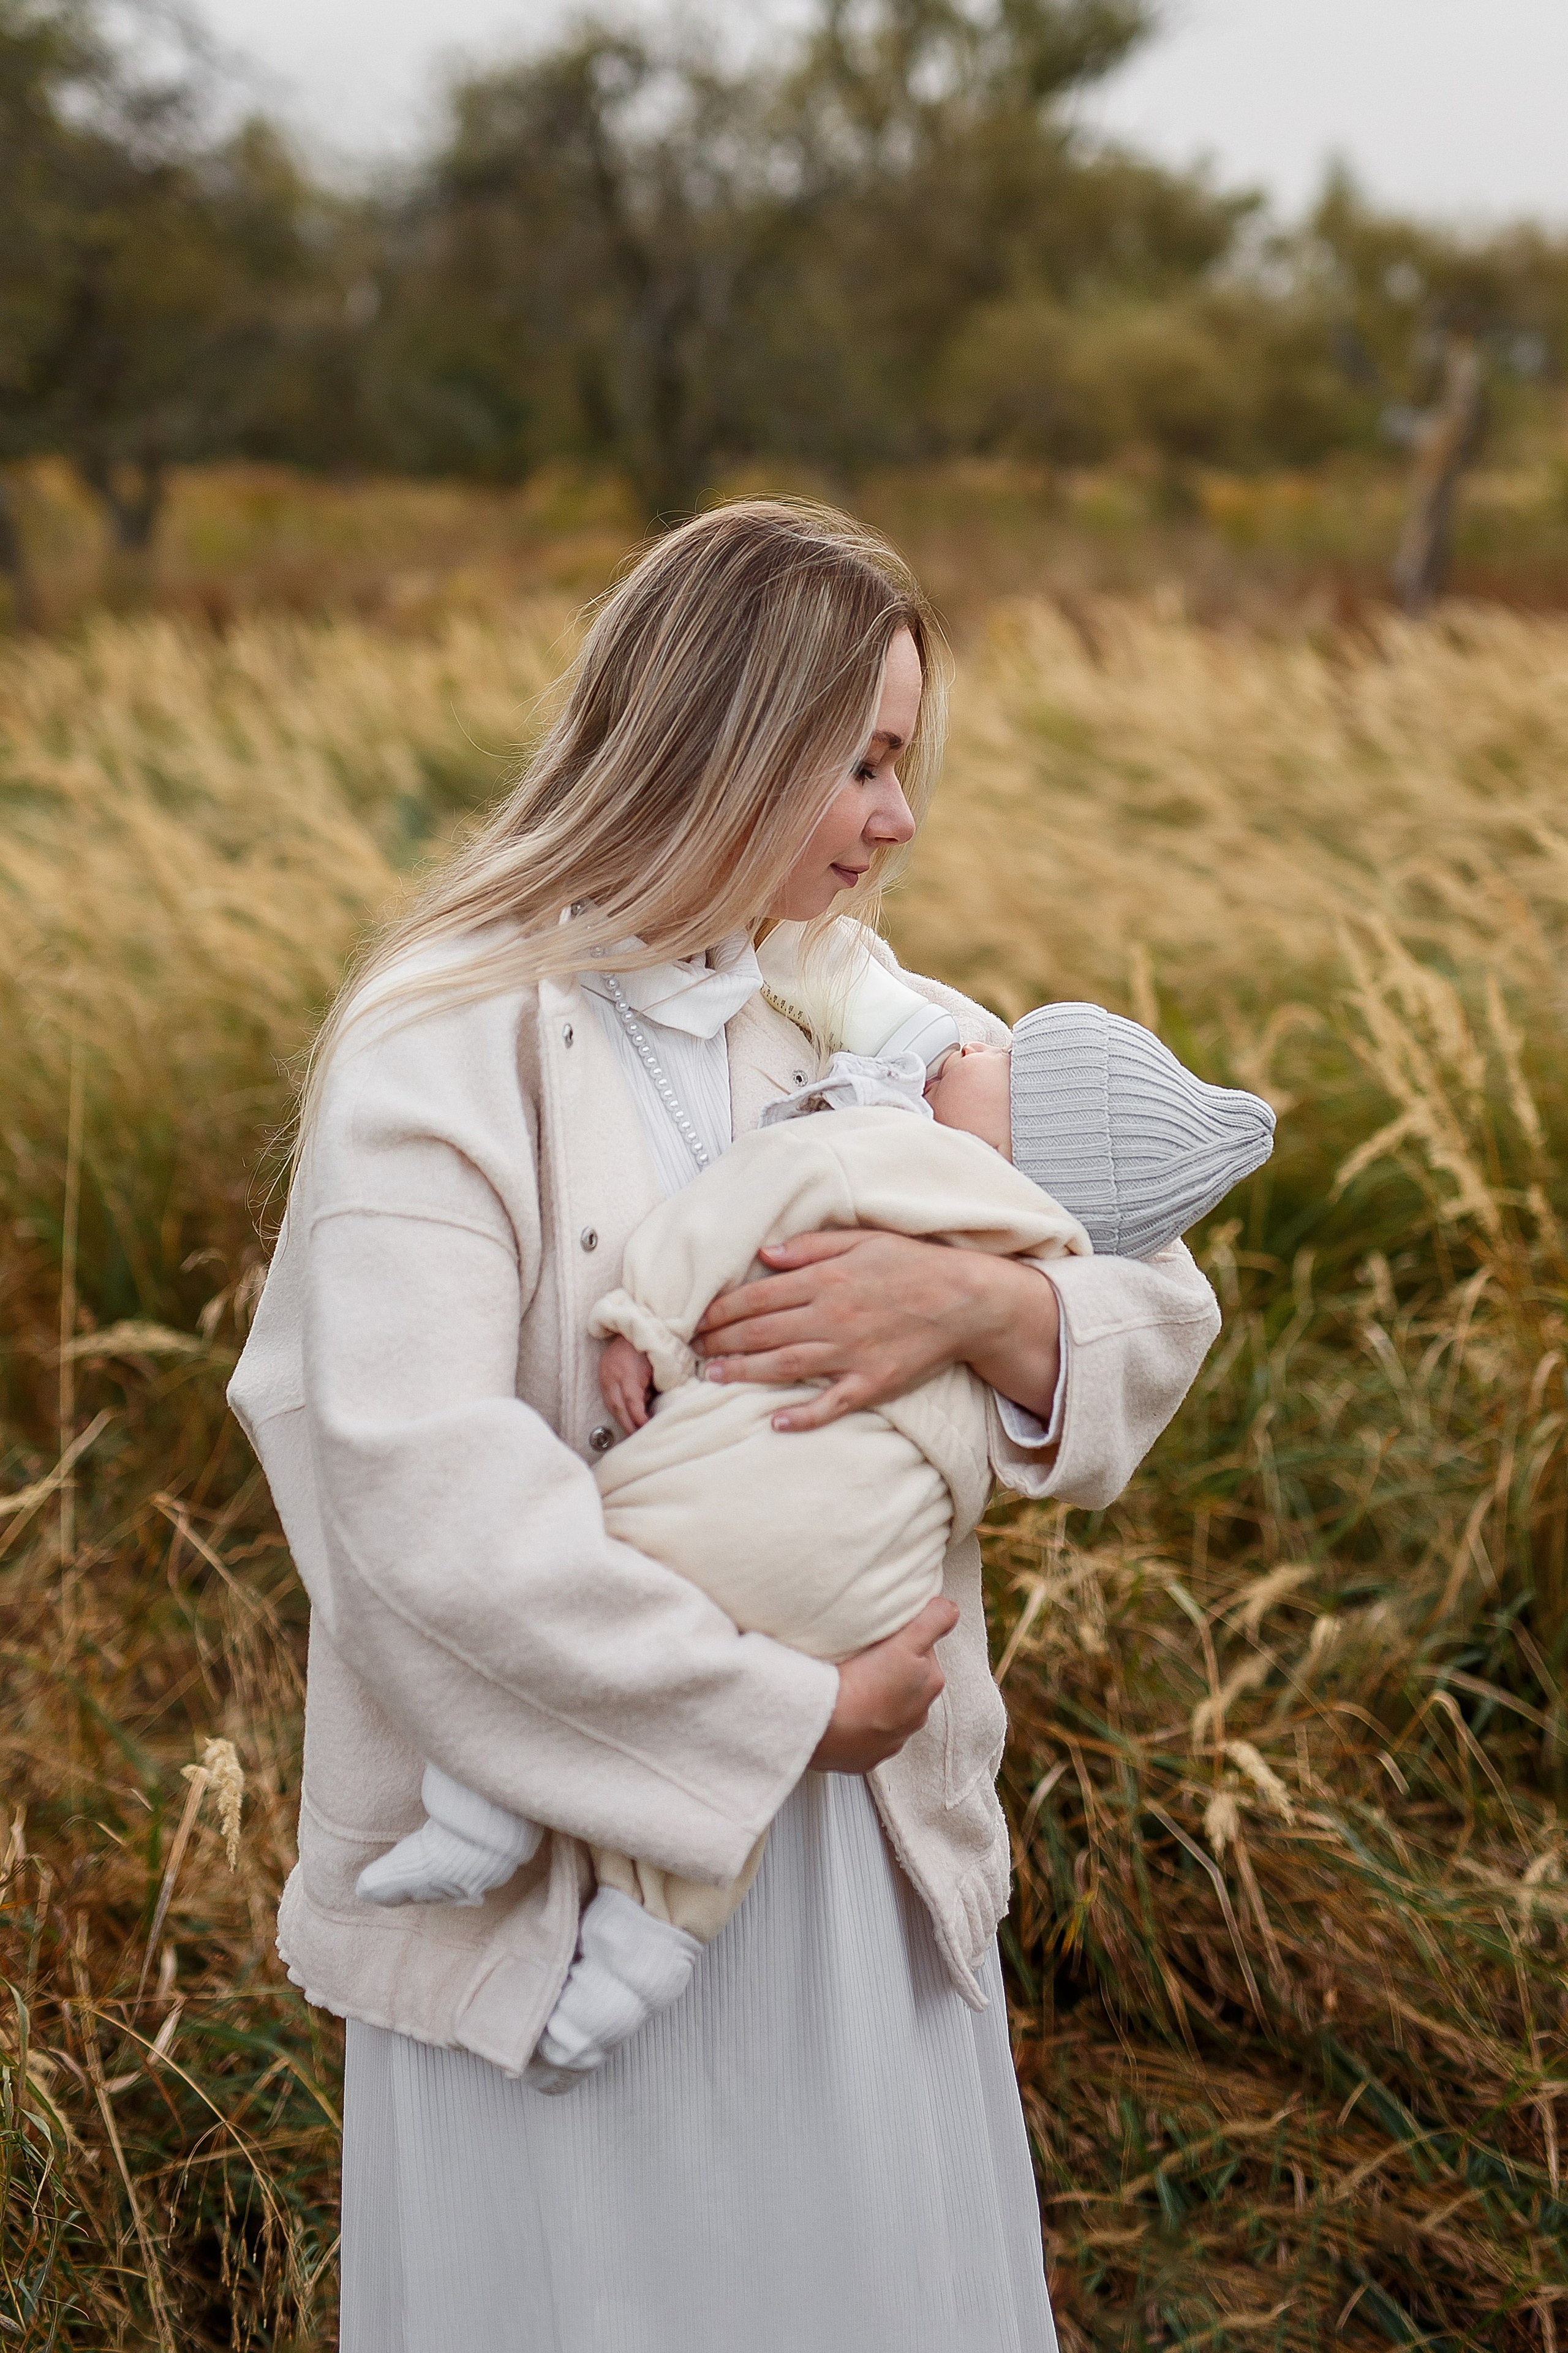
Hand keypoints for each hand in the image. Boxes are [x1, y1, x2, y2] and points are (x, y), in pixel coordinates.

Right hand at [599, 1334, 654, 1433]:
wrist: (631, 1328)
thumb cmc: (649, 1348)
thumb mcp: (656, 1367)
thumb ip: (653, 1388)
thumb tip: (649, 1409)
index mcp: (628, 1372)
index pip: (631, 1401)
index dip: (638, 1417)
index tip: (647, 1427)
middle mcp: (613, 1375)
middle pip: (617, 1407)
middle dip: (628, 1424)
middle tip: (637, 1437)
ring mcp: (604, 1375)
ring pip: (610, 1404)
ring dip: (621, 1419)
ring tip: (631, 1431)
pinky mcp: (601, 1376)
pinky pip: (607, 1398)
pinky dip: (616, 1410)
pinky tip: (624, 1417)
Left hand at [693, 1228, 1060, 1431]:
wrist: (966, 1300)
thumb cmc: (913, 1265)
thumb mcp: (863, 1239)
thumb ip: (812, 1246)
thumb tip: (767, 1253)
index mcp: (826, 1279)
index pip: (758, 1296)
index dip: (721, 1310)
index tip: (695, 1320)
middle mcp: (831, 1317)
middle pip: (762, 1331)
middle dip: (721, 1342)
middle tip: (691, 1352)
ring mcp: (851, 1353)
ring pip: (785, 1366)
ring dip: (744, 1374)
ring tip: (711, 1378)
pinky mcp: (873, 1382)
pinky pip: (832, 1403)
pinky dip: (804, 1415)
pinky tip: (776, 1423)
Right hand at [809, 1597, 959, 1772]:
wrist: (823, 1725)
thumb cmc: (863, 1684)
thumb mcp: (906, 1643)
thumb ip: (933, 1621)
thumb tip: (950, 1609)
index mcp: (930, 1684)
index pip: (923, 1650)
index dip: (903, 1640)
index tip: (882, 1639)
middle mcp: (917, 1716)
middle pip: (905, 1680)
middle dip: (889, 1669)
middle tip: (863, 1659)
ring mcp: (891, 1739)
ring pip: (886, 1707)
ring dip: (874, 1695)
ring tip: (850, 1683)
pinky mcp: (866, 1756)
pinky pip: (864, 1732)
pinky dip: (857, 1721)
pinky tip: (843, 1709)